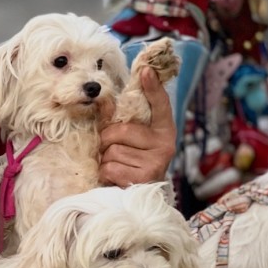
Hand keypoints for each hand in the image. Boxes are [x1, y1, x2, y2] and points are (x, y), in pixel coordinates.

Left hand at [98, 67, 175, 185]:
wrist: (140, 197)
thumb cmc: (133, 161)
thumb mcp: (129, 139)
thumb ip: (119, 119)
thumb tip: (103, 97)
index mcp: (164, 129)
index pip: (160, 105)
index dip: (153, 87)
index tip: (146, 70)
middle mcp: (165, 144)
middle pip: (120, 130)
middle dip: (107, 141)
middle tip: (111, 150)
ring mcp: (156, 162)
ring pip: (112, 150)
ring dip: (106, 159)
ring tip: (117, 165)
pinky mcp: (144, 178)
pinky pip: (110, 167)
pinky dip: (106, 172)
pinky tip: (117, 176)